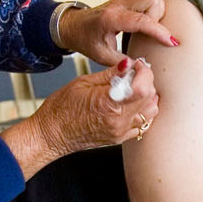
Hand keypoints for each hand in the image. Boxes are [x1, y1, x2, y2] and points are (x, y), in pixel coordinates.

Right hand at [0, 58, 159, 179]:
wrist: (51, 135)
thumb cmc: (61, 109)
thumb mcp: (83, 82)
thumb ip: (110, 74)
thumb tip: (128, 64)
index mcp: (109, 104)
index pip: (143, 87)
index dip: (144, 72)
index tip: (136, 65)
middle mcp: (118, 121)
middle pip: (150, 97)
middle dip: (145, 80)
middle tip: (131, 74)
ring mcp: (121, 131)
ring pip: (151, 111)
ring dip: (146, 96)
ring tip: (131, 88)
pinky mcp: (120, 138)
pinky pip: (143, 123)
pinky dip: (142, 110)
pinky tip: (129, 102)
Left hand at [57, 0, 177, 64]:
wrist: (75, 25)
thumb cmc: (87, 40)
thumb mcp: (101, 56)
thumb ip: (122, 63)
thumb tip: (142, 68)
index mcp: (110, 18)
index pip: (140, 21)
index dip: (159, 31)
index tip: (172, 42)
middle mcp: (119, 4)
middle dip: (159, 16)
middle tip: (155, 34)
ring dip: (159, 9)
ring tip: (153, 27)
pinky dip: (155, 5)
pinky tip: (150, 19)